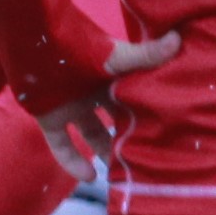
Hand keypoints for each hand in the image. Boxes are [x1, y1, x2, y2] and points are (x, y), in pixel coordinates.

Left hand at [35, 30, 181, 181]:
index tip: (167, 134)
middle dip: (129, 137)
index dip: (148, 115)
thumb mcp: (116, 56)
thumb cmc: (79, 44)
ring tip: (122, 173)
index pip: (134, 99)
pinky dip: (73, 163)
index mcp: (112, 77)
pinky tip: (90, 177)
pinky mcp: (50, 118)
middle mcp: (93, 92)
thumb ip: (146, 55)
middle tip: (149, 158)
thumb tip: (178, 39)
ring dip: (104, 152)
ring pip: (92, 135)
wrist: (36, 37)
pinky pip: (62, 146)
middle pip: (115, 120)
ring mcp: (72, 106)